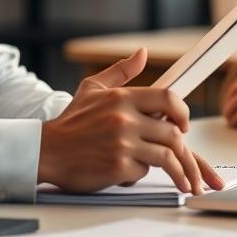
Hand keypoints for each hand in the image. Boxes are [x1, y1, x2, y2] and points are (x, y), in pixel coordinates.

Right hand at [39, 48, 225, 194]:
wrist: (46, 150)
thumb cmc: (71, 122)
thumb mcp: (93, 88)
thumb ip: (121, 72)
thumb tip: (142, 54)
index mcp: (122, 98)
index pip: (167, 98)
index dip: (182, 112)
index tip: (183, 124)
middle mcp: (124, 119)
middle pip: (173, 133)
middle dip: (187, 152)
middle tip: (191, 164)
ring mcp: (122, 143)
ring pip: (166, 156)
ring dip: (180, 171)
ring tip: (187, 182)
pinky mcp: (117, 166)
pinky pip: (143, 171)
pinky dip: (142, 173)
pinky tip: (135, 173)